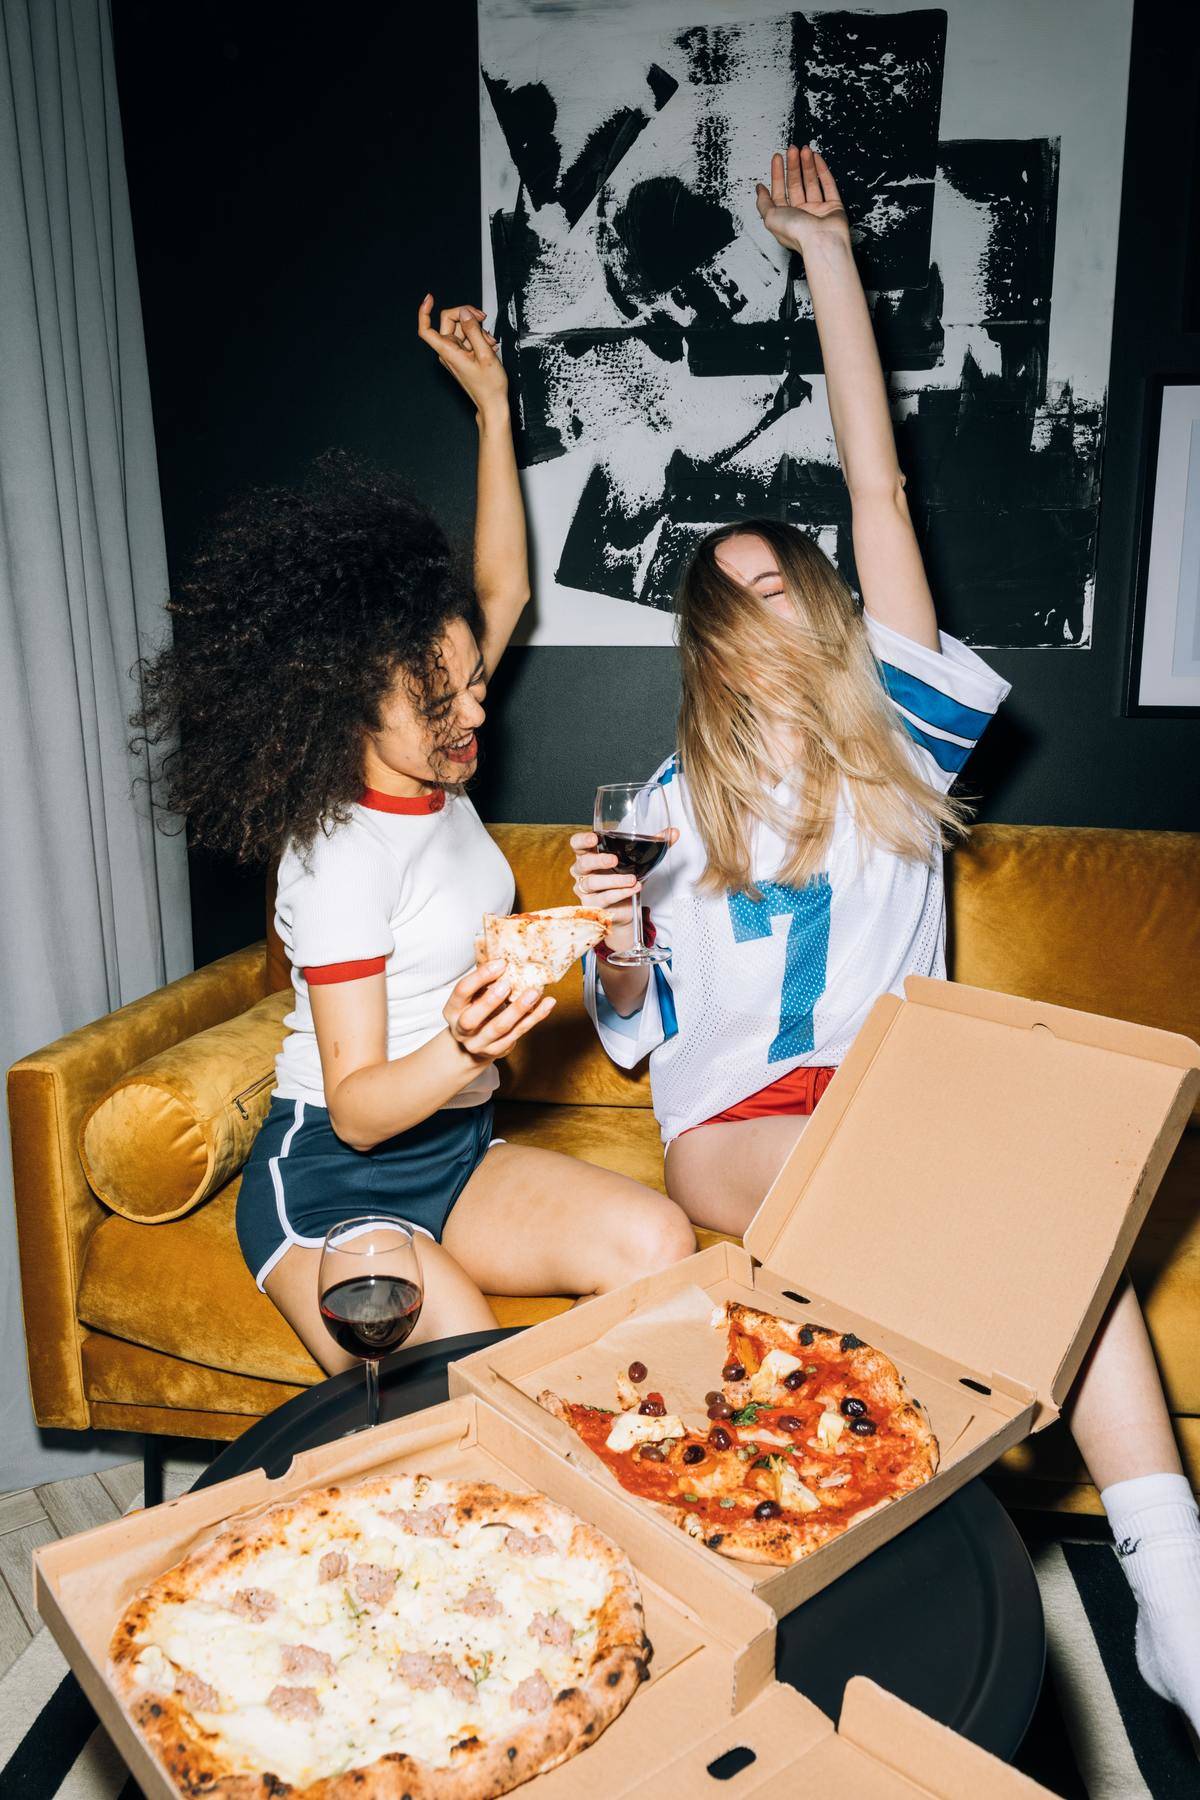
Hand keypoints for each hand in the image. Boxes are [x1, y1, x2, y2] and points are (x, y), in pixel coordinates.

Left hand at [418, 295, 507, 415]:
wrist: (492, 403)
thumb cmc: (489, 386)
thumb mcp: (485, 354)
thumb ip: (474, 330)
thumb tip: (465, 313)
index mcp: (448, 351)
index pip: (426, 329)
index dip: (424, 312)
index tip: (429, 299)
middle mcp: (448, 351)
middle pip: (450, 321)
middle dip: (468, 316)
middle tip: (483, 318)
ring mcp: (454, 353)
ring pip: (462, 328)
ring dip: (478, 330)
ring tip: (490, 343)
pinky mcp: (461, 355)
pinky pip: (467, 338)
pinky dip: (478, 338)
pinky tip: (488, 346)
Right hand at [443, 959, 552, 1060]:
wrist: (473, 1044)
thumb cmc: (475, 1010)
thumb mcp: (472, 996)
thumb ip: (484, 982)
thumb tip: (506, 958)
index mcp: (452, 1010)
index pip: (462, 992)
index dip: (480, 977)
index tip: (500, 963)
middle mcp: (462, 1029)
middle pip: (472, 1018)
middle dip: (490, 1000)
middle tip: (508, 983)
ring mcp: (479, 1043)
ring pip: (499, 1028)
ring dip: (518, 1009)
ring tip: (534, 992)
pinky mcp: (498, 1050)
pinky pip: (518, 1032)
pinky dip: (535, 1017)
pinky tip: (547, 1004)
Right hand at [569, 830, 677, 955]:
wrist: (626, 908)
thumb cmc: (626, 878)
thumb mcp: (639, 859)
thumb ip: (653, 844)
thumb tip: (674, 832)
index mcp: (589, 855)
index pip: (577, 844)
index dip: (582, 841)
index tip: (594, 838)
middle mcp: (583, 872)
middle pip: (583, 863)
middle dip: (598, 861)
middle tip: (614, 859)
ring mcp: (585, 890)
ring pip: (593, 883)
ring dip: (614, 880)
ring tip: (632, 879)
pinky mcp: (592, 905)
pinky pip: (603, 899)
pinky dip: (620, 893)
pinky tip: (633, 889)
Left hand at [755, 143, 849, 257]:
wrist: (821, 242)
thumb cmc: (796, 233)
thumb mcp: (770, 217)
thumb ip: (763, 202)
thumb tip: (759, 189)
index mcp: (785, 218)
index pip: (779, 191)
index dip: (777, 174)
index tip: (777, 157)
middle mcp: (800, 214)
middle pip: (795, 184)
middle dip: (793, 166)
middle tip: (792, 149)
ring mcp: (817, 210)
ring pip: (811, 182)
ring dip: (807, 165)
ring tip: (804, 150)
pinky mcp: (833, 207)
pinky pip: (828, 185)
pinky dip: (822, 171)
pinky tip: (816, 158)